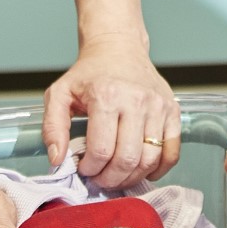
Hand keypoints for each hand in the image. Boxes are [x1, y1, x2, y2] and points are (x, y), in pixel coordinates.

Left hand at [43, 34, 179, 188]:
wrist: (119, 48)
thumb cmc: (89, 73)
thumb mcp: (60, 93)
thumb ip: (53, 127)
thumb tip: (57, 160)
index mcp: (106, 96)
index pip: (102, 150)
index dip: (90, 168)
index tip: (84, 168)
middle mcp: (136, 100)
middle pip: (128, 159)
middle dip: (111, 179)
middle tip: (100, 178)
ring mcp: (159, 106)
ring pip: (150, 159)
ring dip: (132, 177)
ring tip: (117, 176)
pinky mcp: (173, 111)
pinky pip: (172, 152)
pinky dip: (159, 169)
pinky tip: (143, 171)